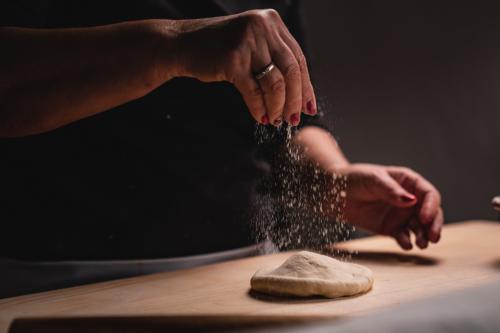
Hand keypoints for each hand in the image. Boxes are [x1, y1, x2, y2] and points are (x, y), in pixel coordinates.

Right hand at [171, 9, 315, 125]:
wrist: (181, 45)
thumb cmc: (218, 49)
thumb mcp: (252, 45)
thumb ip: (274, 59)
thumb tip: (300, 94)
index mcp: (272, 22)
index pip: (298, 58)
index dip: (306, 86)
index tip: (309, 107)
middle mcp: (263, 27)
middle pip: (291, 71)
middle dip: (295, 100)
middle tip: (294, 119)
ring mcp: (247, 42)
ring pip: (275, 83)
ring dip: (277, 107)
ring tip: (275, 120)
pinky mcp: (232, 60)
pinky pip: (253, 91)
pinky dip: (258, 108)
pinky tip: (260, 118)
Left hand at [336, 164, 443, 249]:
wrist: (333, 192)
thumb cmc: (354, 179)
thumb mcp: (372, 179)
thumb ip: (391, 190)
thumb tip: (412, 201)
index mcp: (408, 182)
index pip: (428, 194)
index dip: (431, 206)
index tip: (425, 218)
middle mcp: (409, 200)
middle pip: (430, 213)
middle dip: (434, 225)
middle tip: (433, 238)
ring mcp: (401, 215)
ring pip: (420, 228)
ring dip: (423, 236)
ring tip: (421, 245)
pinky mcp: (390, 229)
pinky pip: (403, 237)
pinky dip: (406, 242)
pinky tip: (406, 245)